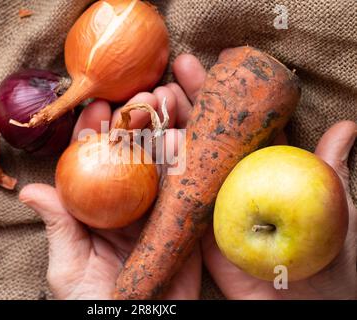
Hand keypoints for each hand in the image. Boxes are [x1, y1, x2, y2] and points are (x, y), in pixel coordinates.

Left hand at [19, 90, 201, 298]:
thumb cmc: (93, 301)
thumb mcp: (68, 264)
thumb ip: (58, 224)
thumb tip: (29, 190)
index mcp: (100, 208)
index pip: (97, 162)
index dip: (96, 133)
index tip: (96, 108)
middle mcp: (131, 203)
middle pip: (133, 154)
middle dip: (135, 121)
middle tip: (139, 94)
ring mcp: (160, 209)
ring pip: (163, 162)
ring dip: (165, 128)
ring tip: (165, 99)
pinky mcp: (185, 220)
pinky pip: (189, 187)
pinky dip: (188, 159)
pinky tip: (186, 132)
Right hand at [168, 53, 356, 298]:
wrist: (303, 307)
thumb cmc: (330, 260)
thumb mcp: (338, 207)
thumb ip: (330, 168)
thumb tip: (347, 125)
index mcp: (269, 169)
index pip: (244, 122)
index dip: (227, 92)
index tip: (211, 64)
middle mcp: (237, 180)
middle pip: (211, 133)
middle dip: (193, 100)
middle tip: (178, 69)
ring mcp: (214, 201)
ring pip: (189, 157)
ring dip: (172, 125)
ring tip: (157, 96)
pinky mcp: (196, 225)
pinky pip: (178, 194)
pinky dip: (165, 167)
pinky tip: (153, 139)